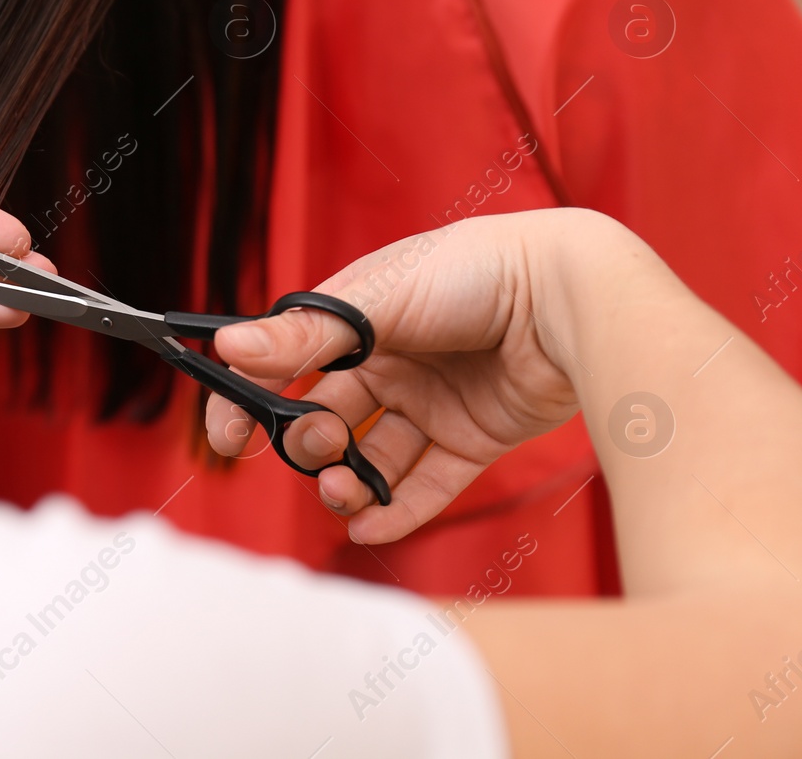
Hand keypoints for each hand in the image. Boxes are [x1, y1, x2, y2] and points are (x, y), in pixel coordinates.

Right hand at [204, 209, 653, 542]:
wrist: (572, 295)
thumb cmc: (477, 272)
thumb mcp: (380, 300)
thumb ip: (306, 335)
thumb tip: (229, 348)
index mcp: (359, 315)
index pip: (286, 361)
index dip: (252, 399)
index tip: (230, 439)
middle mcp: (392, 358)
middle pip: (328, 415)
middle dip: (310, 443)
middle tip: (318, 449)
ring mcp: (433, 399)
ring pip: (373, 455)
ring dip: (349, 483)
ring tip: (346, 495)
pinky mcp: (474, 436)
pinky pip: (427, 482)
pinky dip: (398, 509)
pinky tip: (371, 528)